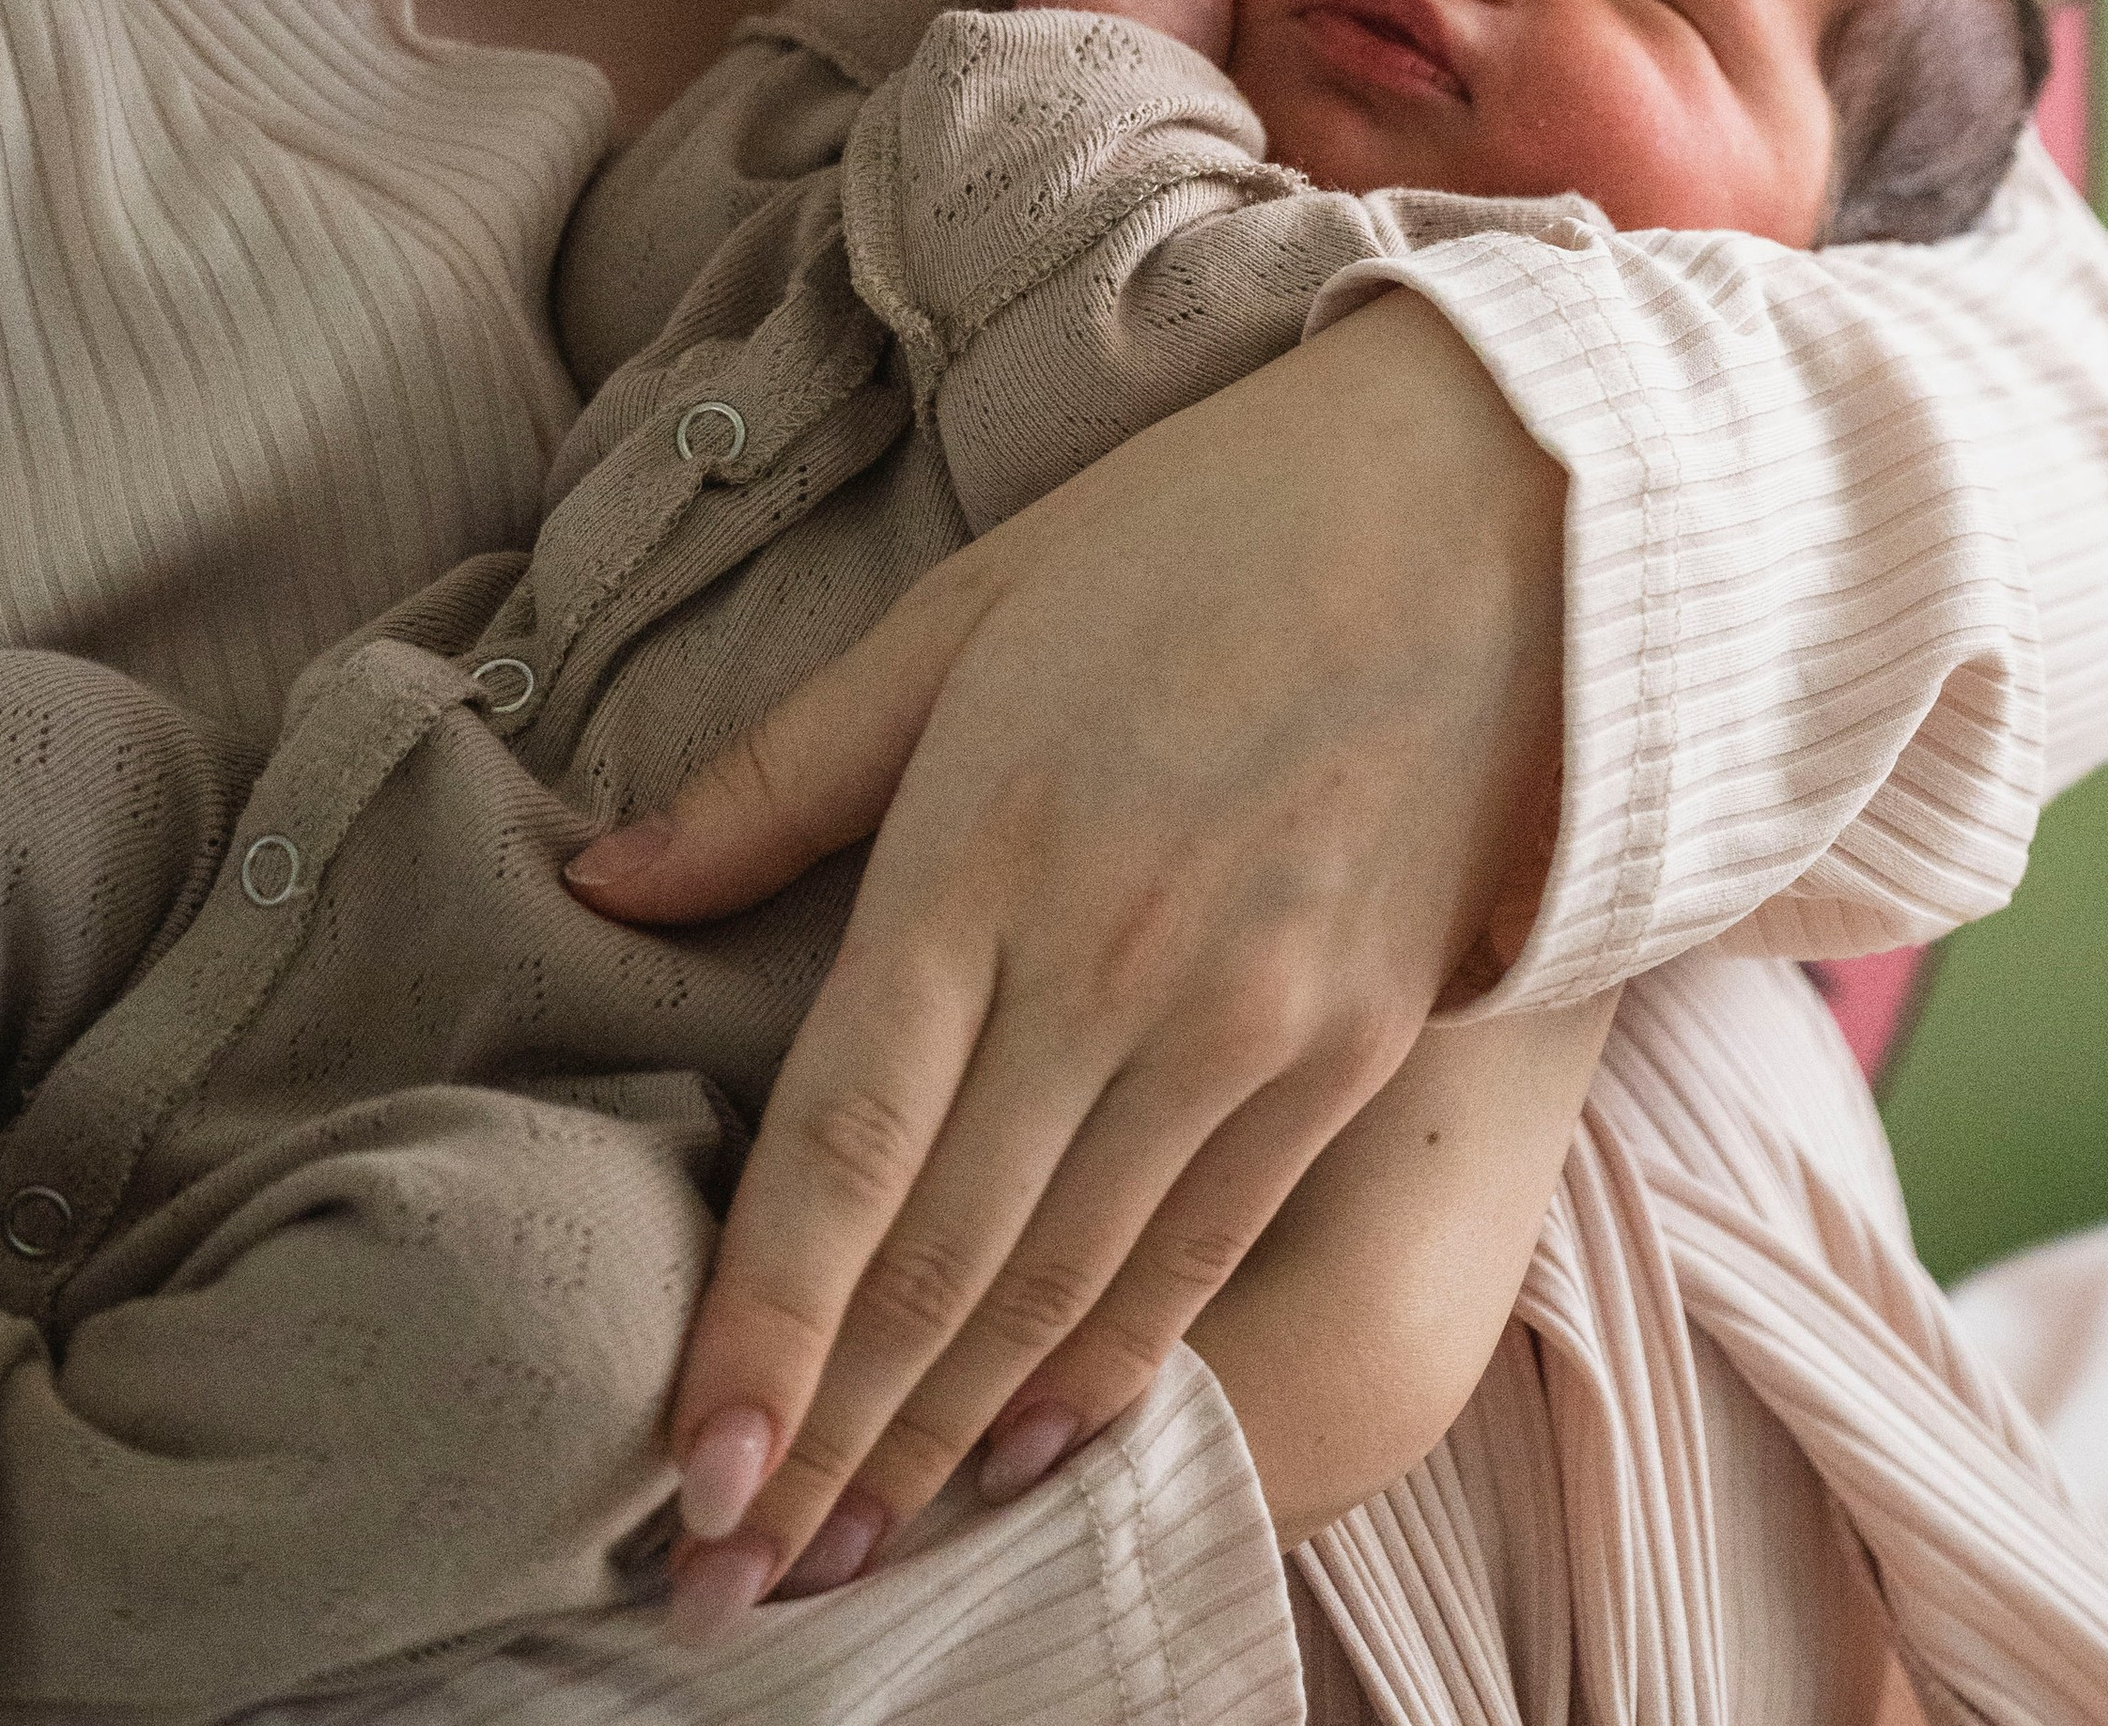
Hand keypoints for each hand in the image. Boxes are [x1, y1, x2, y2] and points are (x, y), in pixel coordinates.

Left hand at [562, 291, 1565, 1626]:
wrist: (1505, 511)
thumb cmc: (1204, 529)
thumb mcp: (965, 607)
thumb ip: (781, 772)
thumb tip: (602, 879)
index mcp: (985, 849)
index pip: (844, 1147)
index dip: (761, 1330)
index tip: (687, 1478)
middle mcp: (1109, 969)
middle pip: (942, 1259)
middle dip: (828, 1446)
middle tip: (728, 1597)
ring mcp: (1246, 1026)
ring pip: (1065, 1288)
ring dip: (944, 1444)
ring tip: (850, 1563)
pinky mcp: (1349, 1052)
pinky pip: (1203, 1253)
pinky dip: (1109, 1373)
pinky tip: (1031, 1453)